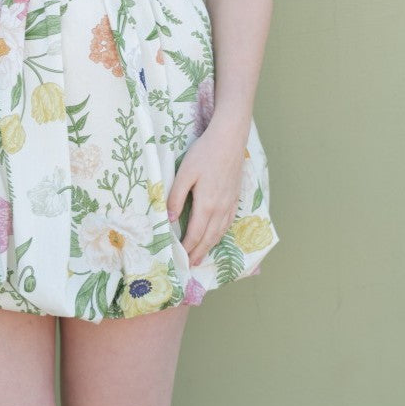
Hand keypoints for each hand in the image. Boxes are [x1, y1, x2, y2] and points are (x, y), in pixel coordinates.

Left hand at [166, 120, 245, 266]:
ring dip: (210, 246)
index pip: (195, 234)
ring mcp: (230, 204)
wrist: (229, 139)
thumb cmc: (204, 153)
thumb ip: (176, 197)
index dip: (187, 248)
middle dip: (198, 253)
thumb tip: (169, 219)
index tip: (180, 259)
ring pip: (220, 232)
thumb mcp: (185, 173)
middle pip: (209, 238)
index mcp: (206, 204)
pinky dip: (221, 234)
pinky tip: (217, 235)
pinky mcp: (235, 197)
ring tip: (201, 256)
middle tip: (190, 266)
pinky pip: (228, 223)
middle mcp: (220, 209)